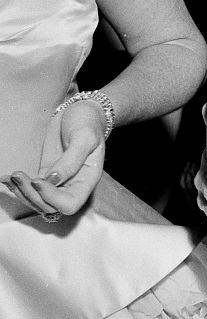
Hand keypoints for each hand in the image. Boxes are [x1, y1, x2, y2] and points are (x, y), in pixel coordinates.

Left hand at [1, 100, 105, 219]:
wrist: (82, 112)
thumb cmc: (87, 122)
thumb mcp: (84, 137)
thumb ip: (71, 160)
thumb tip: (53, 180)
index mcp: (87, 180)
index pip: (70, 204)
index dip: (51, 198)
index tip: (37, 180)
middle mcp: (74, 185)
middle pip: (50, 206)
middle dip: (31, 194)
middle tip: (18, 174)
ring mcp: (59, 181)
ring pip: (37, 201)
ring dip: (21, 192)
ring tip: (12, 175)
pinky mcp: (46, 174)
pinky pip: (30, 189)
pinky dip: (16, 187)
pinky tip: (6, 178)